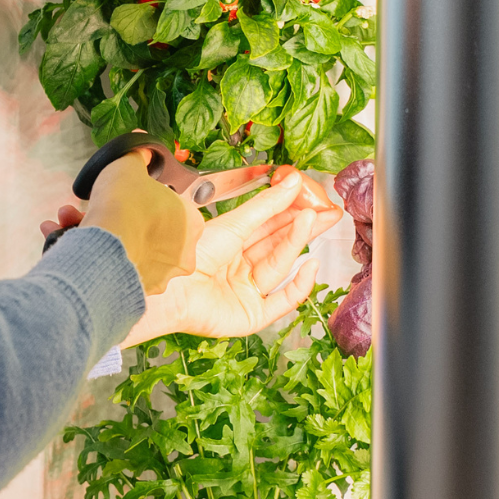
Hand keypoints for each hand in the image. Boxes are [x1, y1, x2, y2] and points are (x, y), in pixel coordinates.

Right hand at [41, 148, 203, 295]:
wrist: (101, 250)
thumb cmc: (123, 207)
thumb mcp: (128, 165)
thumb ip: (136, 155)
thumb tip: (139, 146)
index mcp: (190, 222)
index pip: (173, 204)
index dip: (146, 195)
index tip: (127, 192)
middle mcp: (180, 254)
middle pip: (145, 228)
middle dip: (114, 214)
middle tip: (94, 204)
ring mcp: (157, 276)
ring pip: (124, 248)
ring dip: (95, 230)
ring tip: (69, 218)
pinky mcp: (131, 291)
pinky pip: (109, 266)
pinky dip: (88, 251)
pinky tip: (64, 237)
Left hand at [122, 168, 342, 343]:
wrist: (170, 288)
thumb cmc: (189, 254)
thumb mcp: (232, 223)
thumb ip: (266, 205)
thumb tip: (293, 181)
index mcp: (229, 246)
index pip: (267, 227)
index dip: (290, 212)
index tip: (313, 197)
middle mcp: (238, 269)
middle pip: (278, 246)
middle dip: (303, 228)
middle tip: (328, 211)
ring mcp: (245, 293)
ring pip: (280, 267)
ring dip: (297, 243)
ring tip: (313, 220)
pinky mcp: (251, 316)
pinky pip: (282, 303)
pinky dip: (299, 286)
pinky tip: (310, 265)